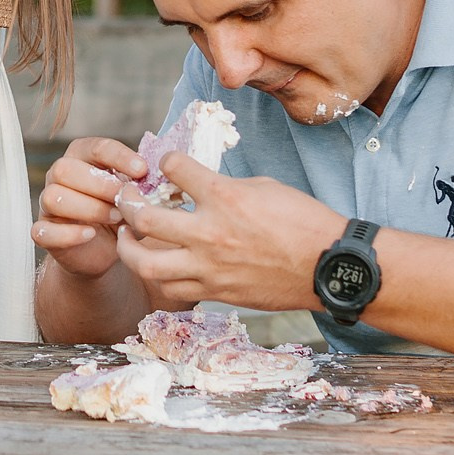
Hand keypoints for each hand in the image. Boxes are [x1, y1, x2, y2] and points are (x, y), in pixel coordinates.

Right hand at [30, 137, 148, 278]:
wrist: (102, 251)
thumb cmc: (118, 215)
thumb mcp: (133, 197)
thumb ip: (142, 185)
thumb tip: (159, 178)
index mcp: (81, 158)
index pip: (95, 147)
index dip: (119, 157)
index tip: (143, 170)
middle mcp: (59, 177)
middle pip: (64, 168)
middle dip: (99, 184)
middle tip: (125, 200)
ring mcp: (47, 205)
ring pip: (53, 197)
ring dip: (88, 207)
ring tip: (114, 218)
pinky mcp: (44, 232)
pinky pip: (43, 231)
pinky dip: (69, 233)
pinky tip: (90, 234)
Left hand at [115, 156, 343, 312]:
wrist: (327, 266)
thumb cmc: (303, 221)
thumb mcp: (263, 187)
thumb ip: (225, 187)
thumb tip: (200, 186)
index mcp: (225, 197)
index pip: (174, 168)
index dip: (167, 161)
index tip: (167, 165)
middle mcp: (210, 233)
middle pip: (145, 220)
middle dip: (128, 206)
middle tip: (126, 201)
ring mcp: (210, 268)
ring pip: (148, 265)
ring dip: (130, 249)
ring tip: (129, 239)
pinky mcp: (217, 293)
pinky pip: (173, 289)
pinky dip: (161, 276)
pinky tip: (159, 265)